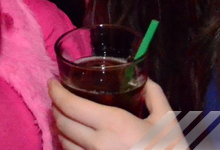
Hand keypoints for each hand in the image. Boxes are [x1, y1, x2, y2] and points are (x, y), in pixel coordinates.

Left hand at [50, 79, 185, 149]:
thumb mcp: (167, 119)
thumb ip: (153, 93)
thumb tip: (142, 76)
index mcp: (114, 124)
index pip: (70, 106)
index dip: (55, 92)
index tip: (52, 82)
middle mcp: (98, 144)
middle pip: (62, 122)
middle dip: (56, 107)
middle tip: (60, 96)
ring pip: (63, 141)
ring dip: (61, 126)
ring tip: (66, 115)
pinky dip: (68, 144)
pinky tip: (75, 138)